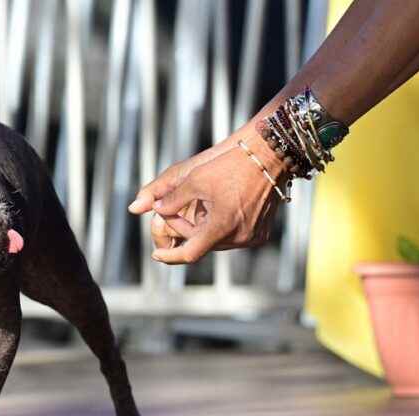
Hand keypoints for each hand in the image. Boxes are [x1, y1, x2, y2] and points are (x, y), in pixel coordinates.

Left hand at [136, 133, 288, 263]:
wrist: (270, 156)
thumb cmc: (231, 165)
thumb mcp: (194, 180)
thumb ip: (170, 199)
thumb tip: (147, 209)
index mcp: (222, 226)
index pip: (190, 253)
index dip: (171, 256)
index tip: (156, 255)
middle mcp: (239, 237)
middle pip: (201, 243)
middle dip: (183, 229)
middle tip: (170, 210)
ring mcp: (252, 237)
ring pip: (216, 241)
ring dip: (202, 228)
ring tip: (200, 203)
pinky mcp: (260, 234)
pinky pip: (233, 237)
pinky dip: (219, 228)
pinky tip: (218, 207)